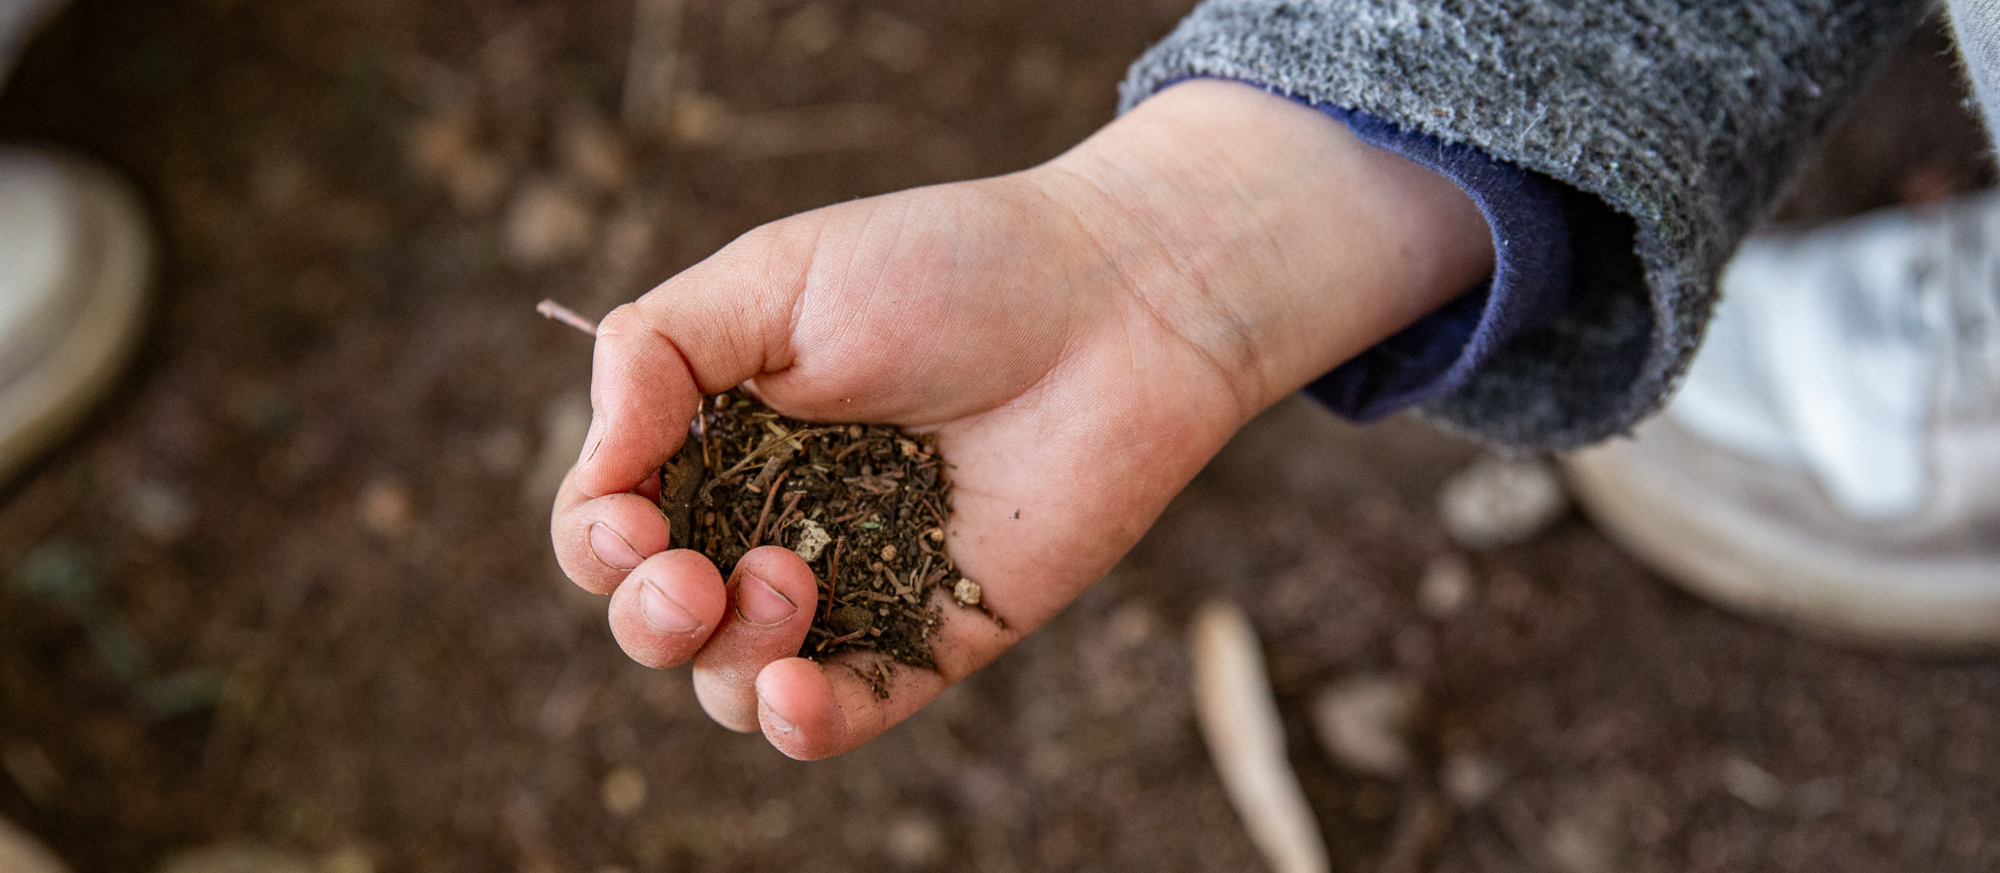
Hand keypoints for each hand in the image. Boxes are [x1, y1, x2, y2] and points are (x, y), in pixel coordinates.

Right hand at [550, 80, 1492, 758]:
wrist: (1117, 308)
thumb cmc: (949, 270)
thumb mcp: (774, 277)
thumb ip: (656, 352)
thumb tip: (598, 465)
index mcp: (717, 438)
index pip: (608, 525)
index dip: (598, 542)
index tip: (635, 523)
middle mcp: (769, 521)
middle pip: (652, 619)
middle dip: (647, 616)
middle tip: (693, 576)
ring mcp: (848, 591)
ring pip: (728, 683)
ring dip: (725, 657)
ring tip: (790, 581)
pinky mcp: (927, 642)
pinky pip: (838, 719)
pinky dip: (797, 724)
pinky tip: (796, 693)